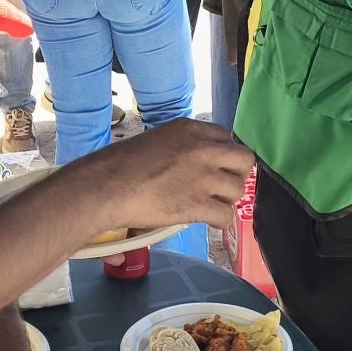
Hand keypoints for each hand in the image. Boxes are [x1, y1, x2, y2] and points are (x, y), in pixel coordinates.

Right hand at [37, 119, 249, 236]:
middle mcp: (203, 150)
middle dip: (236, 174)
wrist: (106, 187)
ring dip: (226, 199)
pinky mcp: (199, 204)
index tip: (215, 167)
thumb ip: (182, 146)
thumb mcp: (157, 139)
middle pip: (244, 160)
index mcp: (191, 129)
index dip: (223, 156)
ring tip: (210, 204)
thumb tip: (193, 163)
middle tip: (221, 185)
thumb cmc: (120, 164)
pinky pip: (226, 216)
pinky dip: (219, 221)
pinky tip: (207, 220)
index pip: (227, 138)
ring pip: (238, 190)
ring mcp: (204, 177)